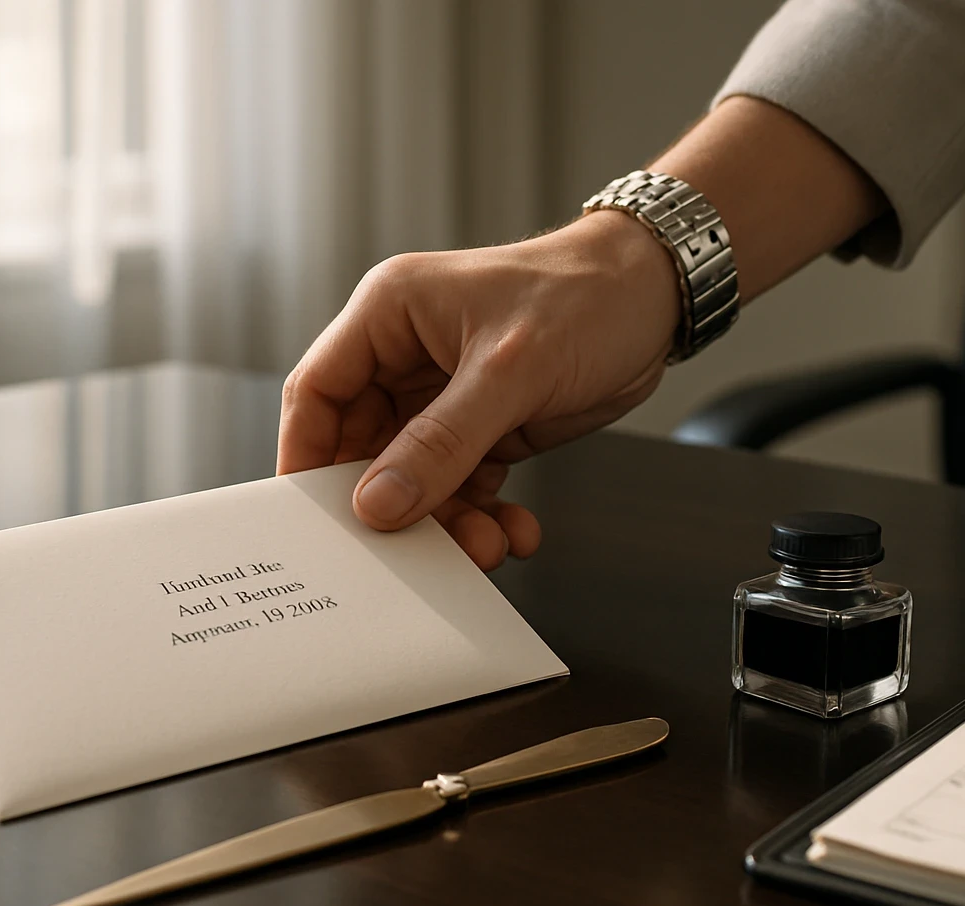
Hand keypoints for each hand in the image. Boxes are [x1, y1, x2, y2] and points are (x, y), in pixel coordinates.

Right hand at [277, 210, 681, 570]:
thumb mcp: (508, 372)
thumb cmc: (585, 297)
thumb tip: (378, 504)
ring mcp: (445, 395)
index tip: (313, 518)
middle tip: (413, 549)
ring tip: (486, 546)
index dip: (306, 456)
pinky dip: (483, 516)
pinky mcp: (484, 426)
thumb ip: (441, 443)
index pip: (319, 392)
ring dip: (446, 521)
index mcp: (389, 315)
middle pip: (365, 448)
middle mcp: (406, 356)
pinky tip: (513, 532)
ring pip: (415, 478)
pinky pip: (461, 485)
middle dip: (392, 504)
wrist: (658, 298)